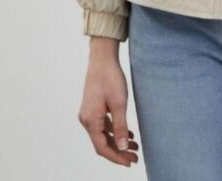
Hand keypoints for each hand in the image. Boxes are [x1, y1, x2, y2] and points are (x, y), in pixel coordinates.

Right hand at [78, 52, 139, 167]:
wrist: (102, 58)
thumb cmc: (110, 78)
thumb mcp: (119, 103)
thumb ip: (120, 127)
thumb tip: (123, 148)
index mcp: (90, 121)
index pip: (102, 148)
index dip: (117, 157)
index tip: (130, 163)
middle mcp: (86, 120)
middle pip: (102, 143)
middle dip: (119, 151)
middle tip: (135, 157)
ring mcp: (89, 114)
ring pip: (104, 135)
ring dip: (118, 142)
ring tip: (135, 147)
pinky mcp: (93, 108)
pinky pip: (103, 125)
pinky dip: (115, 131)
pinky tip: (128, 133)